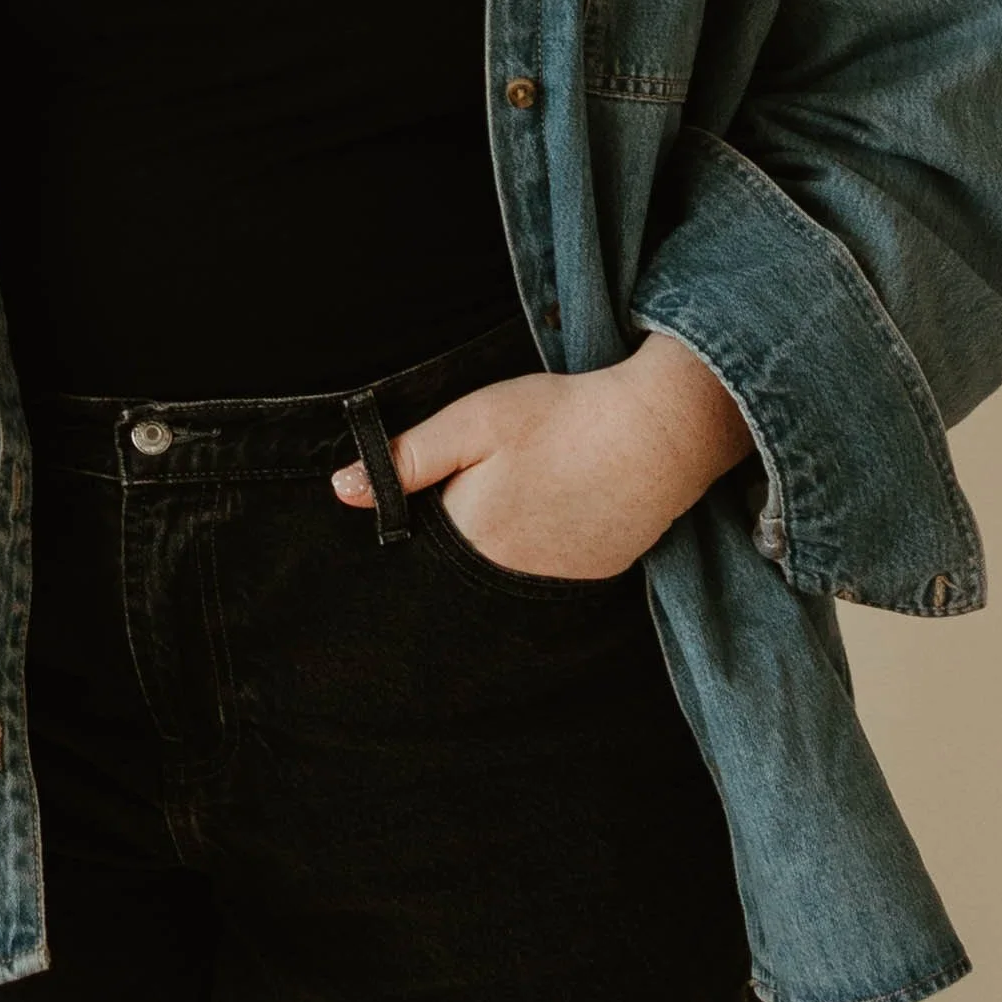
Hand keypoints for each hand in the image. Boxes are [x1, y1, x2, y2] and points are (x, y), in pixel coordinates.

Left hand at [331, 334, 752, 581]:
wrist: (660, 432)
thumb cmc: (561, 417)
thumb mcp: (473, 421)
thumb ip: (405, 458)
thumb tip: (341, 490)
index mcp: (468, 540)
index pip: (416, 544)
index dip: (417, 513)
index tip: (433, 485)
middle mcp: (507, 578)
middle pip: (458, 564)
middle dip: (457, 531)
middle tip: (493, 480)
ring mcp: (554, 584)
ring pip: (502, 570)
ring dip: (500, 542)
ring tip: (526, 492)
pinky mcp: (593, 577)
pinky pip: (546, 571)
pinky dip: (543, 546)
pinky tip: (557, 507)